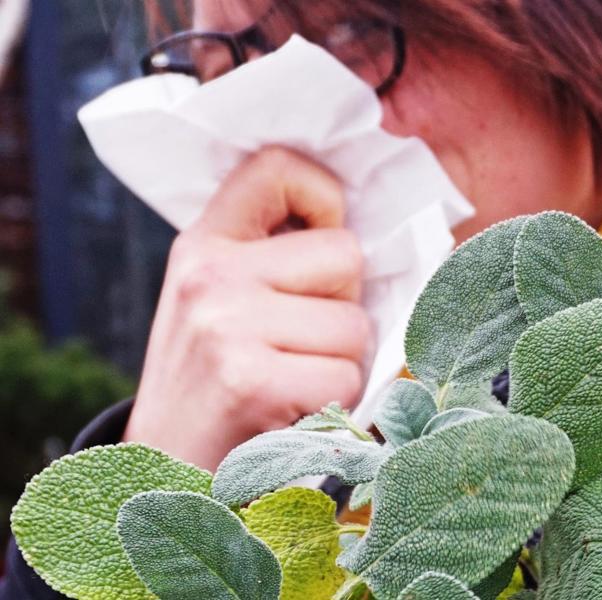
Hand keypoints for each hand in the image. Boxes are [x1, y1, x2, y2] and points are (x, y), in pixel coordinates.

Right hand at [125, 148, 368, 470]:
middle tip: (296, 343)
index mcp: (205, 243)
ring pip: (356, 325)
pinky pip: (346, 377)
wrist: (165, 470)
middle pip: (346, 255)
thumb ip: (276, 257)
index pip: (278, 167)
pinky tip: (288, 412)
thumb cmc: (215, 381)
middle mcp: (210, 273)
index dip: (323, 196)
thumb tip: (364, 229)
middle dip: (341, 306)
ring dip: (340, 362)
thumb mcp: (221, 300)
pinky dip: (334, 404)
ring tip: (289, 380)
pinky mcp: (250, 381)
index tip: (320, 237)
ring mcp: (227, 325)